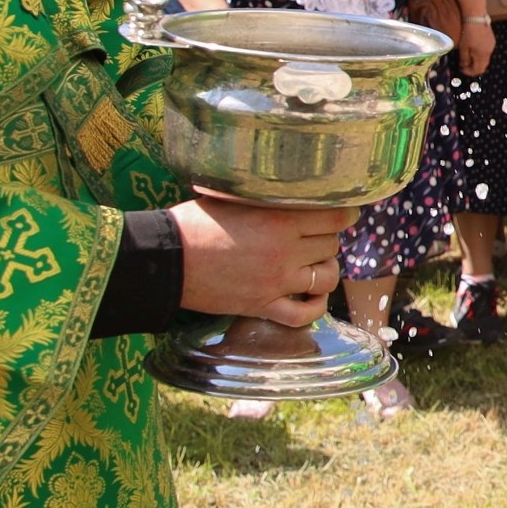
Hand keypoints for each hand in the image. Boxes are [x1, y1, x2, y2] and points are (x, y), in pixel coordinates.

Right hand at [174, 195, 358, 327]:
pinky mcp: (262, 306)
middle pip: (331, 246)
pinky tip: (311, 296)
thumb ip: (269, 200)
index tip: (341, 213)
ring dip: (325, 271)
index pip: (337, 217)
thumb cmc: (193, 222)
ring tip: (313, 264)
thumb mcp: (235, 198)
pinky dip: (315, 308)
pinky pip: (304, 315)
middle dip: (327, 240)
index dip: (344, 214)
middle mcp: (286, 252)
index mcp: (281, 220)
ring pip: (326, 278)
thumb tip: (294, 193)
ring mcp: (276, 283)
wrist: (162, 259)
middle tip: (314, 236)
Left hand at [455, 19, 492, 75]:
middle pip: (483, 65)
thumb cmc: (468, 33)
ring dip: (477, 60)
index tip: (462, 69)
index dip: (470, 72)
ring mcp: (492, 46)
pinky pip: (486, 51)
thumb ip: (464, 59)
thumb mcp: (463, 47)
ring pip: (485, 58)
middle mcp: (489, 52)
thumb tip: (464, 66)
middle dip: (474, 67)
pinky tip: (474, 49)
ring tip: (468, 57)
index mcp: (483, 56)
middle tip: (464, 65)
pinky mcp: (492, 40)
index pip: (478, 70)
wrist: (476, 18)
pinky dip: (480, 54)